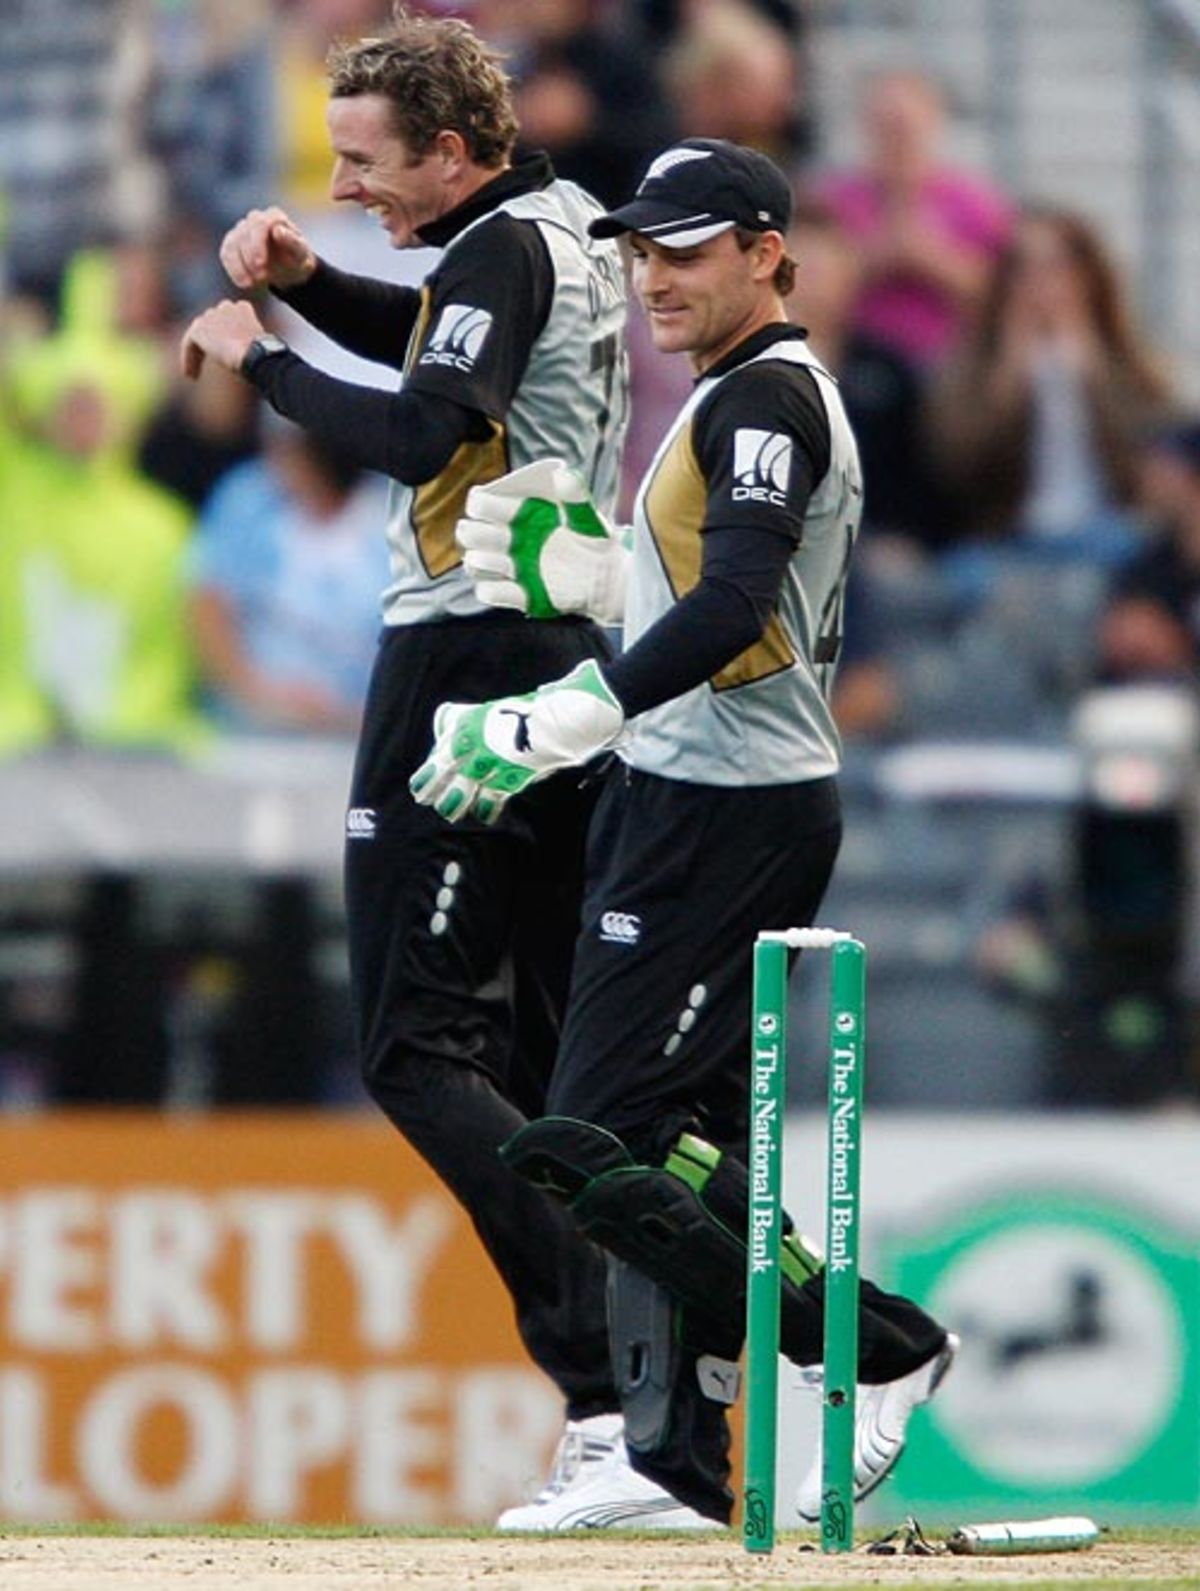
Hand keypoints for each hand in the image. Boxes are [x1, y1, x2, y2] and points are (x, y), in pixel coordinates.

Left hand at [180, 299, 266, 380]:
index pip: (227, 319)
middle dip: (207, 343)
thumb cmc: (261, 355)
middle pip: (210, 324)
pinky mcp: (198, 328)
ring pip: (198, 335)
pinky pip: (189, 344)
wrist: (254, 354)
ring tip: (195, 374)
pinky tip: (191, 375)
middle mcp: (224, 307)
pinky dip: (188, 359)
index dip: (224, 336)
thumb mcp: (255, 344)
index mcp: (242, 308)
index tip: (224, 353)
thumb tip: (244, 353)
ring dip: (196, 355)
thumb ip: (245, 340)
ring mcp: (210, 316)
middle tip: (204, 363)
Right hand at [219, 207, 316, 291]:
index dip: (257, 244)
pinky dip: (233, 270)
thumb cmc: (296, 259)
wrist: (289, 270)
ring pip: (232, 244)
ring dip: (240, 266)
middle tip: (260, 278)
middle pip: (244, 233)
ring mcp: (242, 230)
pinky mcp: (232, 243)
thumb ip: (292, 241)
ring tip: (252, 284)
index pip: (260, 223)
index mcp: (274, 216)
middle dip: (249, 258)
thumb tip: (277, 230)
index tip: (261, 264)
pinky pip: (226, 254)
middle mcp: (256, 219)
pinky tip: (243, 283)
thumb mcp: (301, 254)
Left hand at [409, 659, 623, 824]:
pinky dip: (486, 809)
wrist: (556, 719)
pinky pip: (492, 799)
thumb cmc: (521, 714)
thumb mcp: (488, 711)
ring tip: (450, 814)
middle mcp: (476, 746)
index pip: (440, 756)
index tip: (417, 787)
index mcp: (468, 728)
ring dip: (456, 803)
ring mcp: (492, 763)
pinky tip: (483, 815)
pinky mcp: (511, 777)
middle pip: (447, 774)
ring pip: (465, 789)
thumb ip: (466, 723)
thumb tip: (447, 729)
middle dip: (435, 790)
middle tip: (427, 801)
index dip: (428, 775)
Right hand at [455, 459, 627, 623]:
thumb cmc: (594, 542)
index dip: (478, 503)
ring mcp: (511, 568)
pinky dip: (493, 590)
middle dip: (473, 533)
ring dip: (482, 561)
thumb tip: (564, 474)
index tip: (484, 503)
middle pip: (471, 533)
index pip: (483, 503)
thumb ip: (576, 497)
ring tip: (506, 562)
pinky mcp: (518, 594)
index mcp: (520, 514)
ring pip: (475, 563)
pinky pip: (490, 593)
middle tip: (489, 536)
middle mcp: (509, 540)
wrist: (607, 578)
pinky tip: (514, 584)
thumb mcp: (588, 518)